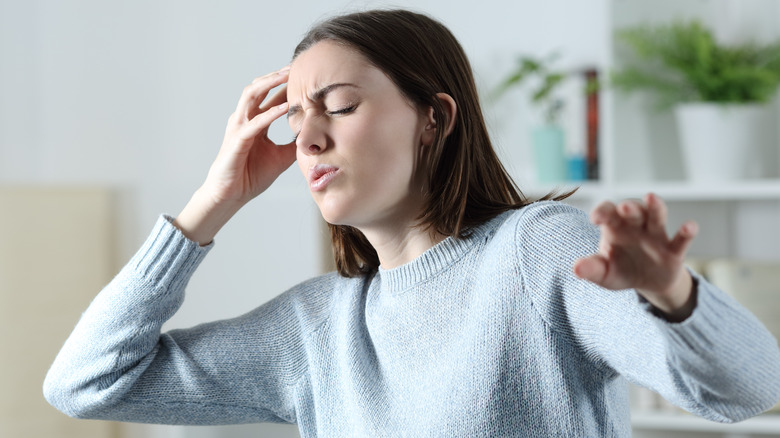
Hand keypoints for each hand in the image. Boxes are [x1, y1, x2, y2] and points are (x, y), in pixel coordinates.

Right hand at [173, 67, 295, 243]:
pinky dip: (269, 114)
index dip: (286, 86)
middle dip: (276, 76)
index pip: (270, 97)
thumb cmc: (250, 176)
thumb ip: (294, 144)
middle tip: (296, 66)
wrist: (231, 196)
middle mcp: (244, 120)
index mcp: (255, 122)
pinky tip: (284, 108)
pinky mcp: (236, 141)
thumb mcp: (281, 158)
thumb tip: (314, 138)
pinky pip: (254, 123)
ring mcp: (238, 127)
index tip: (305, 76)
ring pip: (251, 96)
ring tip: (287, 76)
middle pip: (259, 88)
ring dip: (269, 84)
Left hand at [573, 193, 698, 320]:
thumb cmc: (622, 271)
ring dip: (655, 207)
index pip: (607, 212)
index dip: (602, 212)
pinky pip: (681, 240)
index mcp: (615, 227)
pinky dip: (686, 232)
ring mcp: (656, 236)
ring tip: (652, 198)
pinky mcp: (673, 251)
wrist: (648, 284)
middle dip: (629, 208)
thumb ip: (592, 269)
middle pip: (633, 210)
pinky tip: (690, 226)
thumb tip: (575, 269)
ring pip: (657, 216)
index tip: (595, 219)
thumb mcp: (604, 273)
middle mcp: (636, 226)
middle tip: (624, 208)